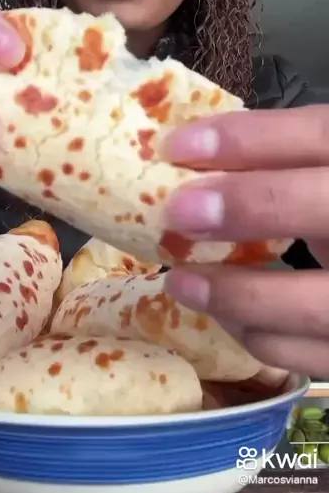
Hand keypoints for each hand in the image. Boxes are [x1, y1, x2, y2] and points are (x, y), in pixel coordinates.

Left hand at [159, 105, 328, 376]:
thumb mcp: (323, 171)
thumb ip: (283, 159)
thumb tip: (191, 159)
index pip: (325, 135)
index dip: (254, 138)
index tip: (179, 145)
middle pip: (327, 208)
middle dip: (252, 206)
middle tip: (178, 211)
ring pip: (317, 305)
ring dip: (238, 295)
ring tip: (181, 281)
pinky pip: (312, 356)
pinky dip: (261, 337)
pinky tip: (227, 315)